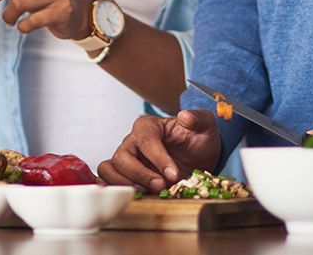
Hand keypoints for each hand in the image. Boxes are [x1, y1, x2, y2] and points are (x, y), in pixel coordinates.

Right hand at [98, 110, 220, 192]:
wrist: (198, 158)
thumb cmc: (197, 139)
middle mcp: (132, 141)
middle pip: (122, 157)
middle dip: (140, 174)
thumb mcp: (205, 126)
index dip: (158, 158)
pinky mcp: (123, 175)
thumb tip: (185, 116)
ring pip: (109, 169)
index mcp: (149, 126)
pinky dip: (112, 189)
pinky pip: (106, 180)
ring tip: (146, 193)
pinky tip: (131, 196)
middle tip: (161, 185)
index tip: (174, 174)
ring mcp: (125, 159)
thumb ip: (198, 119)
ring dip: (125, 184)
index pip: (146, 140)